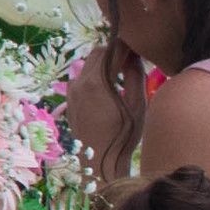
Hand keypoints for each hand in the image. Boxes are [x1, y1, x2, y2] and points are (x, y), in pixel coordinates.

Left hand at [64, 34, 147, 172]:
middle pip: (97, 53)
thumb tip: (134, 56)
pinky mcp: (69, 100)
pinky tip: (108, 88)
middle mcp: (79, 83)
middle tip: (132, 60)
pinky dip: (94, 76)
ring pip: (88, 64)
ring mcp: (71, 91)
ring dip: (103, 63)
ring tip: (121, 74)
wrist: (100, 162)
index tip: (140, 49)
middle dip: (114, 52)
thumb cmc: (124, 136)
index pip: (112, 50)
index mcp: (97, 82)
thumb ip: (136, 76)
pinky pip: (81, 78)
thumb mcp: (138, 105)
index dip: (127, 46)